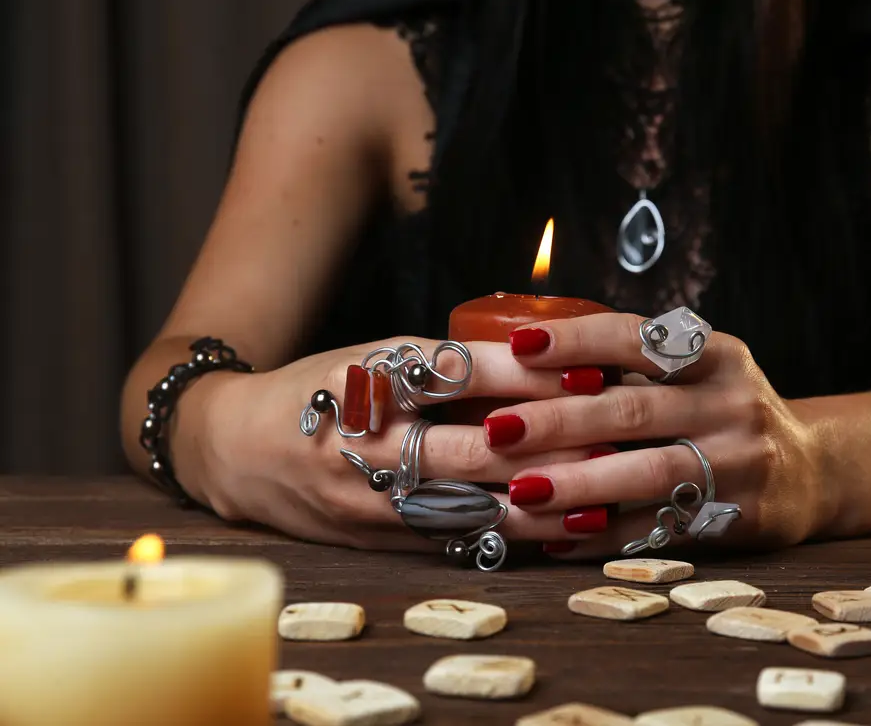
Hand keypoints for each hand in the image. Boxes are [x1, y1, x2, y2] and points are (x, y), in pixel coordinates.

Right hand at [192, 334, 617, 550]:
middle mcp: (366, 442)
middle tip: (611, 438)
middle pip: (470, 450)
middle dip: (548, 448)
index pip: (457, 373)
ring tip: (599, 495)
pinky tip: (556, 532)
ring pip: (468, 507)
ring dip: (539, 504)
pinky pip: (452, 540)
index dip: (526, 372)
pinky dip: (507, 535)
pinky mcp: (375, 538)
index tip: (586, 365)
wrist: (233, 450)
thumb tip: (546, 360)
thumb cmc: (320, 390)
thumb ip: (448, 363)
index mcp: (367, 379)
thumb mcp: (375, 356)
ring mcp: (368, 500)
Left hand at [483, 313, 824, 557]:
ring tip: (521, 490)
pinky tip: (557, 539)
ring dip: (579, 484)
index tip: (519, 347)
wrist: (814, 470)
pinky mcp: (744, 516)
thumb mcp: (700, 372)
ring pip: (649, 474)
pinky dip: (605, 536)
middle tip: (499, 430)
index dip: (577, 340)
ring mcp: (743, 462)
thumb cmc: (724, 412)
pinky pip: (663, 529)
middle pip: (634, 409)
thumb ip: (634, 366)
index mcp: (716, 354)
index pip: (638, 338)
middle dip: (560, 420)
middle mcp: (733, 402)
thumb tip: (524, 361)